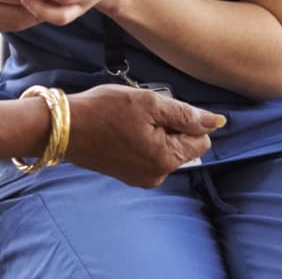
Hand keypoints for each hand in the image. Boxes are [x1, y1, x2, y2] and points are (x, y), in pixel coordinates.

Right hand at [62, 85, 220, 187]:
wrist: (64, 128)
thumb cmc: (104, 110)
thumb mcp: (149, 103)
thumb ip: (186, 114)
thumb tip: (217, 123)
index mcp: (166, 158)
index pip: (201, 139)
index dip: (184, 120)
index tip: (159, 110)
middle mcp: (157, 175)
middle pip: (182, 145)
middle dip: (169, 126)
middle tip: (140, 114)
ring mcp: (141, 178)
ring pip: (164, 148)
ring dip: (154, 132)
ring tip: (128, 121)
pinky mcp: (128, 175)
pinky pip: (148, 155)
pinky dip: (141, 140)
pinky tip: (121, 130)